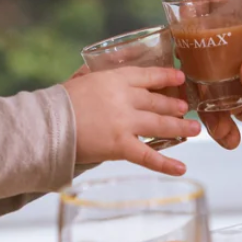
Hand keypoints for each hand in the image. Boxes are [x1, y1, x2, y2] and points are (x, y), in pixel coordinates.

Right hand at [64, 66, 199, 174]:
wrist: (47, 124)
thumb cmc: (59, 102)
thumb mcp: (80, 80)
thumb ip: (94, 77)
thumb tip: (94, 73)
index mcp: (115, 79)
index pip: (148, 76)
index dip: (166, 76)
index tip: (179, 77)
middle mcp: (126, 98)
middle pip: (158, 101)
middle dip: (175, 105)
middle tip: (187, 107)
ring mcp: (126, 122)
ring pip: (161, 124)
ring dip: (180, 127)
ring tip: (194, 129)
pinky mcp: (121, 146)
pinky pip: (149, 156)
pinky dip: (166, 164)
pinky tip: (181, 168)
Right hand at [201, 0, 241, 151]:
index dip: (196, 4)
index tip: (182, 24)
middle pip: (201, 36)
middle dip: (189, 59)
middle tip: (187, 82)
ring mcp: (240, 67)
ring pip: (201, 74)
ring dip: (199, 98)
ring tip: (218, 123)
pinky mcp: (239, 99)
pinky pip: (214, 107)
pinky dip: (215, 124)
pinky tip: (231, 137)